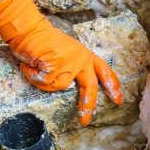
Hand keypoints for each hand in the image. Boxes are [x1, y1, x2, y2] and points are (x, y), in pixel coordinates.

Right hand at [0, 0, 122, 124]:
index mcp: (86, 55)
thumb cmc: (44, 40)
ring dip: (43, 80)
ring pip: (57, 86)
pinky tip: (30, 65)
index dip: (112, 86)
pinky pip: (43, 82)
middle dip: (87, 105)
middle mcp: (81, 59)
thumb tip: (68, 85)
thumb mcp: (67, 52)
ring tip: (36, 66)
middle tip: (85, 120)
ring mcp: (68, 63)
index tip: (118, 99)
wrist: (30, 29)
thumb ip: (73, 66)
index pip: (104, 71)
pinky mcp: (55, 66)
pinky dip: (33, 76)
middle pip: (90, 86)